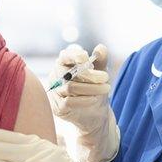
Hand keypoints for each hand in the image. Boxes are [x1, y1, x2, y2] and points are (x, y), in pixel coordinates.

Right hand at [48, 44, 119, 161]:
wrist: (95, 113)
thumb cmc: (95, 89)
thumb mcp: (100, 73)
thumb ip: (101, 60)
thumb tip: (101, 48)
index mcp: (64, 64)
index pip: (65, 56)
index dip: (73, 56)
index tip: (85, 58)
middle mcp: (56, 77)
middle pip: (68, 73)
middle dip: (89, 75)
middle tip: (106, 77)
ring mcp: (55, 93)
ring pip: (71, 88)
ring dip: (91, 88)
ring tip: (106, 88)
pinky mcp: (58, 107)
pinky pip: (69, 102)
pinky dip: (85, 99)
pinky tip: (95, 99)